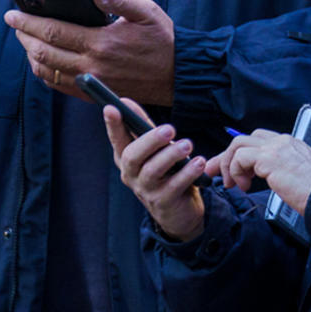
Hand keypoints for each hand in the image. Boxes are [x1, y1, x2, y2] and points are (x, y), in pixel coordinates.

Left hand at [6, 0, 174, 105]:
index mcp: (101, 43)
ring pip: (47, 72)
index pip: (53, 31)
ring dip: (31, 55)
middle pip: (43, 53)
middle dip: (23, 37)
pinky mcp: (95, 93)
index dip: (28, 22)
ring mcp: (92, 83)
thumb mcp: (146, 11)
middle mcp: (92, 66)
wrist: (178, 76)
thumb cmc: (162, 40)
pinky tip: (43, 60)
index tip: (12, 14)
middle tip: (15, 24)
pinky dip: (44, 73)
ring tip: (26, 40)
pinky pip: (60, 86)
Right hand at [102, 98, 205, 241]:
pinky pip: (174, 186)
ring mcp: (145, 191)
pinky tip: (199, 163)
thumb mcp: (155, 150)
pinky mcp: (163, 203)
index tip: (111, 107)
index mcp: (126, 158)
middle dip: (150, 140)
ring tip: (187, 145)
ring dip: (171, 155)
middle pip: (132, 156)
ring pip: (153, 171)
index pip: (116, 139)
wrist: (179, 210)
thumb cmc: (166, 172)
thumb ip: (143, 127)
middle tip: (170, 129)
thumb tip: (125, 101)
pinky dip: (187, 173)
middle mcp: (131, 175)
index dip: (113, 125)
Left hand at [207, 131, 310, 215]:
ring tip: (232, 184)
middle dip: (225, 156)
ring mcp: (275, 147)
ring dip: (228, 165)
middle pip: (243, 138)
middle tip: (214, 172)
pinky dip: (235, 172)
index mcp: (289, 144)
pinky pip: (239, 158)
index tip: (228, 169)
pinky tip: (244, 187)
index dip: (238, 154)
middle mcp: (282, 141)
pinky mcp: (269, 158)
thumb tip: (257, 177)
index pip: (257, 139)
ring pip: (237, 144)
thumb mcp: (295, 176)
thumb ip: (277, 170)